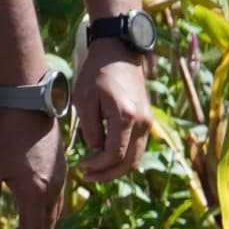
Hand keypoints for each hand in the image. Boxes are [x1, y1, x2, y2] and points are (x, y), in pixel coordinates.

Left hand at [0, 101, 66, 228]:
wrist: (28, 103)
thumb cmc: (4, 134)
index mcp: (35, 194)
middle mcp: (53, 190)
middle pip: (45, 227)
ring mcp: (60, 178)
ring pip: (54, 214)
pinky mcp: (61, 168)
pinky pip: (57, 200)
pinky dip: (46, 212)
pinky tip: (34, 209)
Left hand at [73, 50, 153, 182]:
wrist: (119, 53)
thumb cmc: (97, 73)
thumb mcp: (85, 100)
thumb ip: (91, 130)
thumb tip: (95, 153)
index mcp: (126, 117)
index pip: (114, 154)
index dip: (96, 166)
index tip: (80, 167)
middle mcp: (143, 123)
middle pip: (129, 163)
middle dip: (106, 174)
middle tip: (86, 175)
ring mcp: (148, 123)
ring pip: (135, 159)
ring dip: (115, 169)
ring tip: (93, 170)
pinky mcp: (147, 122)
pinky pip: (137, 148)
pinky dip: (123, 158)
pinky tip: (104, 158)